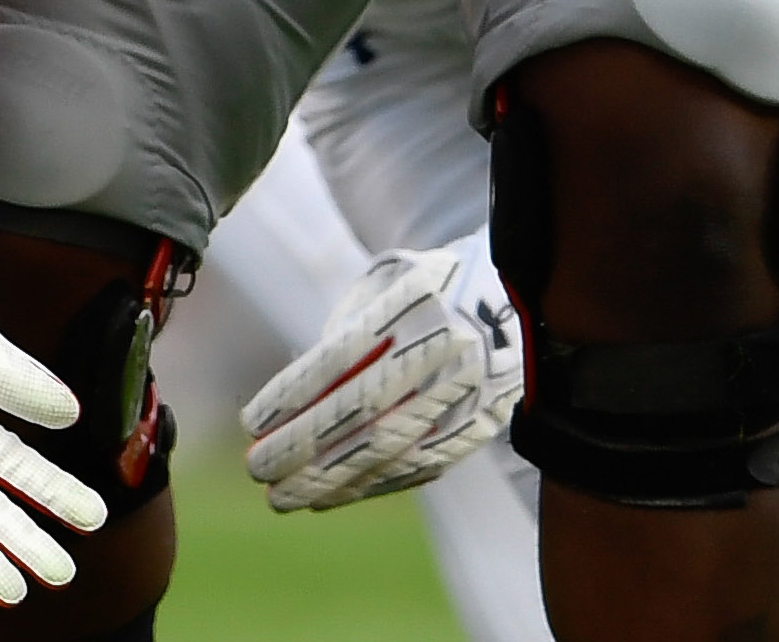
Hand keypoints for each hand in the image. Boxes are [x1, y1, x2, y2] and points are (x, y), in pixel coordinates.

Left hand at [242, 230, 518, 510]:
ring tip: (285, 498)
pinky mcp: (482, 425)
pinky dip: (372, 486)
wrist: (525, 296)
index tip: (252, 424)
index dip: (294, 396)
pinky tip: (332, 496)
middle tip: (258, 470)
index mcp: (419, 304)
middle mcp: (447, 352)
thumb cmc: (433, 283)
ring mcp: (470, 393)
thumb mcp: (390, 280)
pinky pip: (421, 467)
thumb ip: (348, 327)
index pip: (343, 358)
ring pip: (391, 451)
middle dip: (303, 449)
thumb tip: (302, 395)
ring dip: (332, 481)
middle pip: (364, 414)